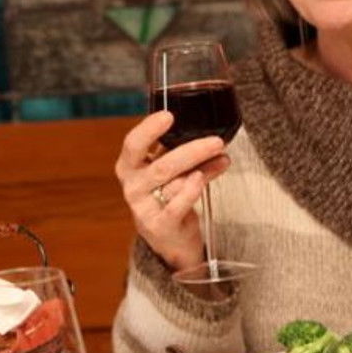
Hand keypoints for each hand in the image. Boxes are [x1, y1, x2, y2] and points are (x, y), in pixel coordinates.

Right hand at [115, 111, 230, 270]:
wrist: (167, 236)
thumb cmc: (167, 194)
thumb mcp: (168, 169)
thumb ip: (180, 151)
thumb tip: (210, 134)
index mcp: (129, 166)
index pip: (133, 144)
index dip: (149, 129)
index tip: (169, 116)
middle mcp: (133, 186)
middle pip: (162, 165)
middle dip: (192, 151)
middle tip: (216, 142)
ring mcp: (144, 208)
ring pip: (175, 183)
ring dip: (204, 168)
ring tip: (222, 158)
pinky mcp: (160, 226)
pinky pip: (177, 205)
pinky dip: (192, 191)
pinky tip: (203, 179)